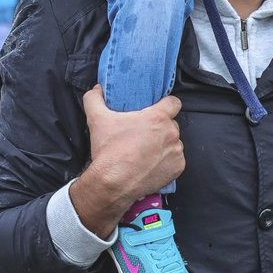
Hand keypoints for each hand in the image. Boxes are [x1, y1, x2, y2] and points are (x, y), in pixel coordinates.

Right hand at [69, 85, 184, 237]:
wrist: (113, 183)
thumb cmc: (109, 150)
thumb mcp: (97, 119)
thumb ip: (94, 99)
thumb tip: (97, 89)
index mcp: (158, 118)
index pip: (174, 103)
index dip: (167, 104)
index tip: (159, 110)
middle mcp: (171, 133)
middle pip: (171, 124)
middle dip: (161, 128)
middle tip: (145, 134)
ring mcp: (176, 152)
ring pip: (174, 143)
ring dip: (164, 145)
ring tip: (148, 151)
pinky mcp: (177, 169)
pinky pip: (176, 160)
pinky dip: (167, 162)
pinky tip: (153, 164)